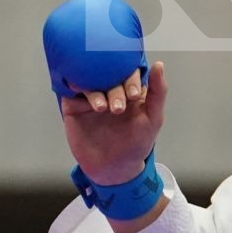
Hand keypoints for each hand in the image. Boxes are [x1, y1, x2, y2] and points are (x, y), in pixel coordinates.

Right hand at [59, 60, 167, 185]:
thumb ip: (158, 91)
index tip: (134, 94)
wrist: (113, 168)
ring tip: (103, 109)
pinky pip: (72, 88)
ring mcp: (90, 94)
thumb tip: (158, 64)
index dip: (130, 78)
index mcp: (128, 87)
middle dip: (115, 88)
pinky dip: (79, 88)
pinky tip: (90, 103)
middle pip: (108, 73)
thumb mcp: (153, 117)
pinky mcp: (73, 103)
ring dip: (97, 91)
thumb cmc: (136, 144)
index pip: (128, 70)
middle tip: (118, 108)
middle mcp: (108, 87)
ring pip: (90, 79)